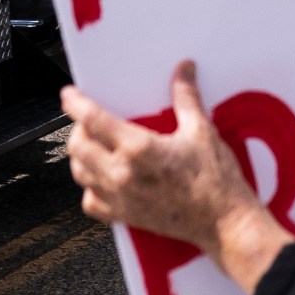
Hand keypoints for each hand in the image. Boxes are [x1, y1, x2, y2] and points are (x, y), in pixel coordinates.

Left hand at [63, 62, 294, 294]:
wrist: (224, 223)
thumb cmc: (216, 182)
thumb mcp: (202, 131)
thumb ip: (185, 97)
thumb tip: (183, 70)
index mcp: (139, 149)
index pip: (93, 119)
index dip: (75, 103)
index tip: (69, 95)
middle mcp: (122, 174)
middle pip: (77, 146)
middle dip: (77, 129)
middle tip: (88, 122)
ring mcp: (120, 198)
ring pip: (80, 173)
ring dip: (81, 157)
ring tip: (93, 146)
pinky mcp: (125, 216)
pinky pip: (91, 202)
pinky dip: (90, 188)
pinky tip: (102, 179)